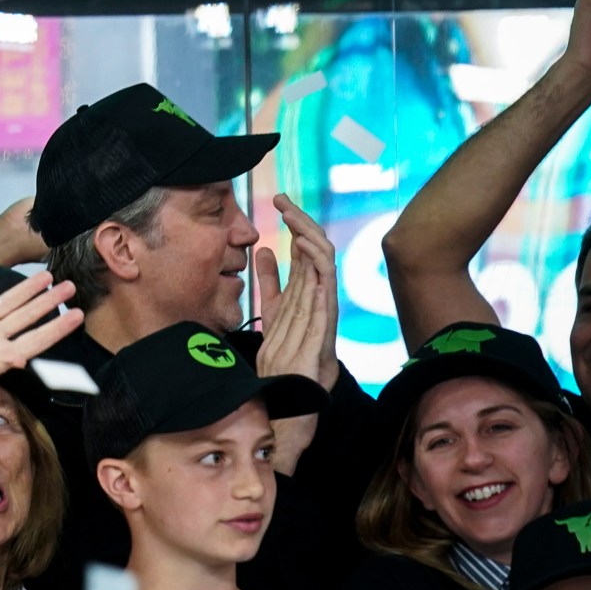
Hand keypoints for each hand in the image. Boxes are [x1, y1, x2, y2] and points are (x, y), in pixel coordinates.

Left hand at [255, 195, 339, 390]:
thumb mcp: (273, 308)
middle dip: (302, 222)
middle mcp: (317, 294)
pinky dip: (320, 274)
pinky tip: (307, 254)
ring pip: (324, 266)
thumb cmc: (290, 351)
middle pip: (316, 249)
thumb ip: (270, 281)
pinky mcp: (324, 328)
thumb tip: (263, 250)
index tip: (278, 199)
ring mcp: (323, 309)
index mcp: (305, 287)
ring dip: (311, 241)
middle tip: (282, 201)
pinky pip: (327, 296)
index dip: (295, 221)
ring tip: (294, 223)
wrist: (297, 390)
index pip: (305, 246)